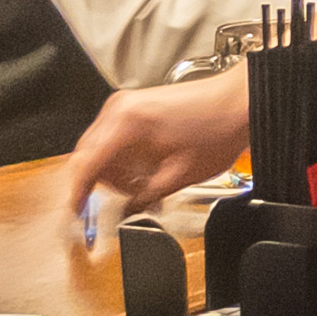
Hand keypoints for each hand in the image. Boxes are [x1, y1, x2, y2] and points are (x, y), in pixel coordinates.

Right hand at [63, 68, 249, 219]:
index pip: (86, 164)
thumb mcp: (180, 175)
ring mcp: (127, 105)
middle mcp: (120, 109)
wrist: (240, 101)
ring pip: (101, 148)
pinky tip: (147, 171)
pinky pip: (115, 139)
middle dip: (105, 184)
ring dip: (117, 172)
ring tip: (145, 187)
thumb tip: (125, 213)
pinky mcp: (137, 107)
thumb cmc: (219, 127)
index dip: (78, 193)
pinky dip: (125, 158)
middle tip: (126, 202)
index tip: (76, 212)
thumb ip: (144, 197)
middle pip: (89, 156)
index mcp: (126, 123)